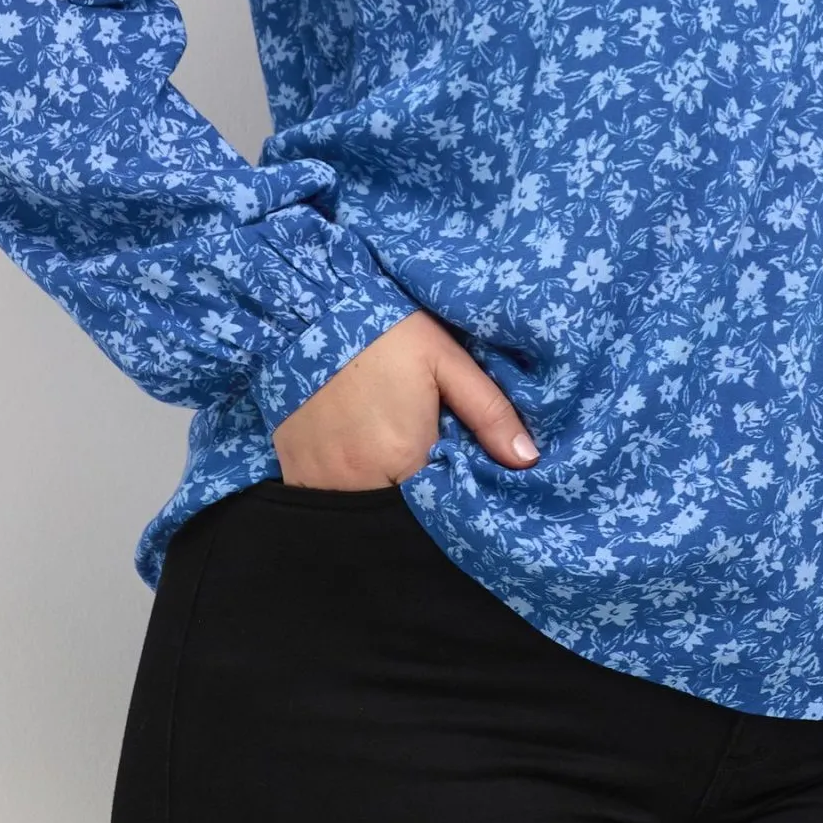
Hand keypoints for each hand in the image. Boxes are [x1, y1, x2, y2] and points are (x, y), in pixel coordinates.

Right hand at [270, 308, 538, 489]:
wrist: (309, 310)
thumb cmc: (385, 334)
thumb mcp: (446, 361)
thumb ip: (488, 412)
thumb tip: (527, 460)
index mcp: (405, 458)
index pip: (443, 504)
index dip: (455, 492)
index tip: (460, 471)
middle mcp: (360, 482)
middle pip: (403, 512)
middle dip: (421, 497)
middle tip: (425, 458)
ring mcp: (322, 482)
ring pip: (363, 510)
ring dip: (382, 493)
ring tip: (390, 457)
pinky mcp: (294, 473)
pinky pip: (328, 498)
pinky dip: (345, 487)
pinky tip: (356, 456)